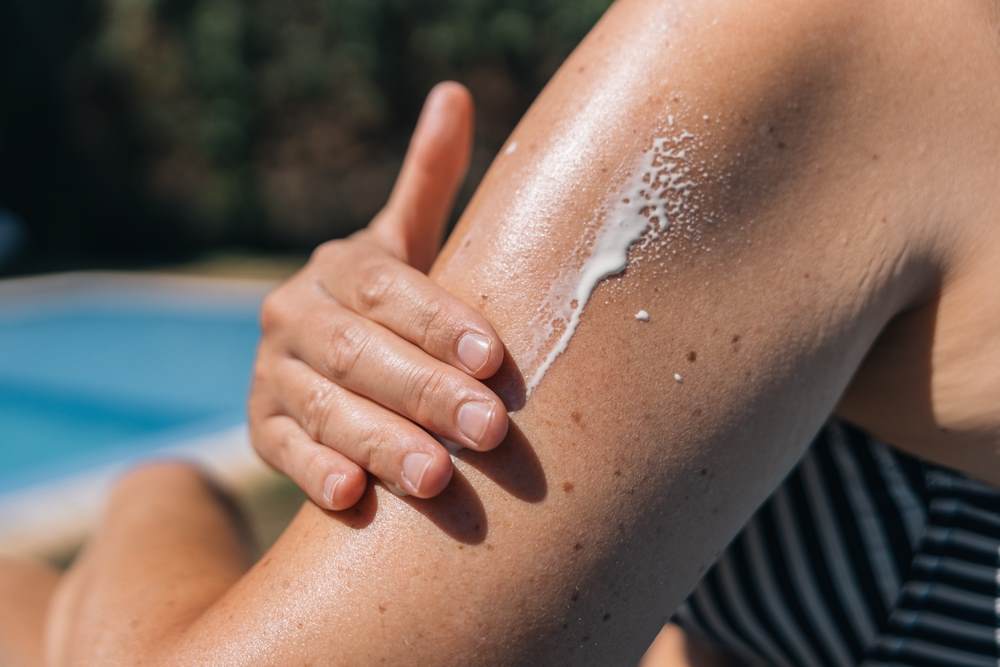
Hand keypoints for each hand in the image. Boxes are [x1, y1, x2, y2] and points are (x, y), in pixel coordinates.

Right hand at [249, 83, 507, 509]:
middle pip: (361, 353)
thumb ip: (429, 179)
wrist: (325, 358)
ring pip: (324, 407)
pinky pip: (281, 452)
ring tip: (436, 478)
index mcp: (339, 267)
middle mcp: (295, 314)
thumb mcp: (408, 244)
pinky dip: (313, 473)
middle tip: (488, 430)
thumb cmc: (394, 303)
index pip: (389, 290)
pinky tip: (352, 497)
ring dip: (379, 442)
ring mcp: (271, 373)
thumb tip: (454, 94)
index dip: (439, 322)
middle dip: (426, 392)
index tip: (493, 358)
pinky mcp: (260, 428)